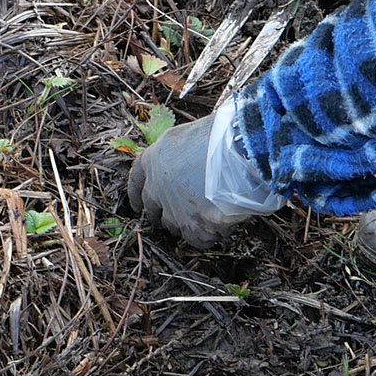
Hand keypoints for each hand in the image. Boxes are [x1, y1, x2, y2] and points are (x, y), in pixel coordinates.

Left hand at [128, 116, 250, 247]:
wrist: (240, 154)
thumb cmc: (221, 136)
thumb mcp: (190, 135)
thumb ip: (180, 153)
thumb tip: (186, 162)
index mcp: (154, 159)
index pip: (136, 180)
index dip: (136, 193)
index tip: (137, 203)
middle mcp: (157, 187)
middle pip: (152, 208)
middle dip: (160, 212)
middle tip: (176, 213)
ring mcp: (174, 210)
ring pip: (173, 226)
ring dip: (186, 223)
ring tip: (207, 215)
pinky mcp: (194, 228)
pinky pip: (197, 240)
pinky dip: (208, 235)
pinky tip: (221, 227)